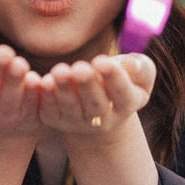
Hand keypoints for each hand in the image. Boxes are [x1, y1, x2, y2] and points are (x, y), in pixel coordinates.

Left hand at [38, 52, 154, 136]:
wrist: (99, 109)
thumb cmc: (121, 81)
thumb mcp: (139, 75)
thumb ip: (141, 68)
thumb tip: (132, 64)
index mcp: (127, 104)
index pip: (122, 93)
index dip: (114, 78)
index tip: (103, 61)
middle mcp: (104, 119)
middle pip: (95, 104)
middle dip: (87, 85)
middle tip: (80, 68)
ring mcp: (78, 122)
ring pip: (71, 107)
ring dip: (64, 90)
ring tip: (60, 71)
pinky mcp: (56, 120)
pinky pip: (50, 110)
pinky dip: (47, 98)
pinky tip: (43, 82)